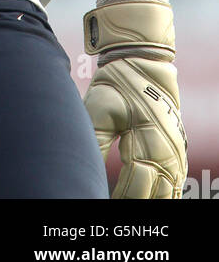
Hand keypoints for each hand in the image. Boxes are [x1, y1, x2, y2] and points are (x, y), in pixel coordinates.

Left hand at [83, 0, 187, 197]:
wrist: (141, 60)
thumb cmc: (118, 82)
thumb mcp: (99, 108)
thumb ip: (95, 141)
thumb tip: (85, 170)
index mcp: (150, 143)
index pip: (135, 187)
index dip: (118, 198)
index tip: (96, 199)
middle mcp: (168, 153)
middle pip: (153, 196)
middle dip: (132, 201)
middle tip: (108, 201)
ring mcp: (176, 154)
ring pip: (168, 194)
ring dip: (149, 199)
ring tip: (125, 201)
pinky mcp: (176, 152)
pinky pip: (174, 184)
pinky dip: (161, 193)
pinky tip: (145, 196)